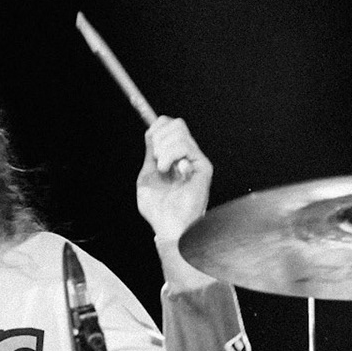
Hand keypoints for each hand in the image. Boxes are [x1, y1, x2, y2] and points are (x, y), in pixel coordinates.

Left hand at [136, 116, 212, 240]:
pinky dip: (170, 155)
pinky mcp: (203, 167)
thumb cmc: (158, 209)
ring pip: (179, 131)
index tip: (150, 141)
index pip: (169, 126)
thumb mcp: (147, 175)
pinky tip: (169, 171)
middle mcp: (187, 156)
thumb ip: (151, 153)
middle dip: (159, 138)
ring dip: (163, 149)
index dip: (157, 127)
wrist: (168, 227)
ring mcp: (195, 160)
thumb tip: (151, 131)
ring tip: (162, 169)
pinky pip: (185, 145)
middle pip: (176, 123)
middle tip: (156, 160)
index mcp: (174, 156)